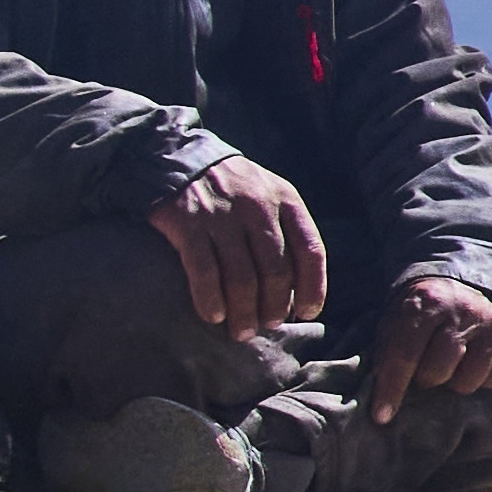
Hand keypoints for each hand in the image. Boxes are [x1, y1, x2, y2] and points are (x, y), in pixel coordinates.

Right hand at [151, 147, 330, 340]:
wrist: (179, 159)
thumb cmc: (233, 190)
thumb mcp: (270, 196)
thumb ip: (287, 233)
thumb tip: (296, 294)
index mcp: (286, 199)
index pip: (311, 251)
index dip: (312, 288)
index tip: (306, 314)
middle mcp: (258, 206)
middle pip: (276, 271)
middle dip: (274, 307)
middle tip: (267, 326)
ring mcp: (222, 215)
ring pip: (241, 277)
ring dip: (243, 312)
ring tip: (241, 332)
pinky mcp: (188, 224)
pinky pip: (204, 272)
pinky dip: (210, 300)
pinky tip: (213, 316)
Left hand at [364, 266, 491, 413]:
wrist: (453, 285)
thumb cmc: (417, 315)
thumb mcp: (394, 324)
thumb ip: (387, 356)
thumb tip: (381, 406)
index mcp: (427, 303)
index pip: (406, 354)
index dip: (392, 388)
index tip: (381, 417)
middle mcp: (463, 308)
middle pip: (438, 371)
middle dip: (426, 379)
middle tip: (425, 369)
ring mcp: (491, 321)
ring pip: (468, 380)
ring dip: (454, 381)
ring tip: (450, 366)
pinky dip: (480, 378)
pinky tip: (472, 361)